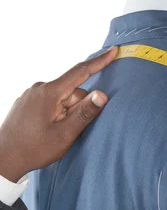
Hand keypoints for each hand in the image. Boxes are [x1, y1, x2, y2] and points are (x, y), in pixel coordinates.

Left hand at [0, 46, 117, 182]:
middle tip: (66, 130)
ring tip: (53, 132)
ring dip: (65, 112)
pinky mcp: (27, 101)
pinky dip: (55, 113)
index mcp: (50, 92)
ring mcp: (31, 94)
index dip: (99, 62)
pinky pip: (50, 102)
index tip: (113, 50)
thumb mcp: (65, 134)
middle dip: (77, 108)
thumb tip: (102, 94)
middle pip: (72, 92)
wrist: (3, 158)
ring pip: (62, 98)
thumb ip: (85, 113)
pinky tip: (46, 129)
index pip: (80, 72)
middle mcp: (39, 88)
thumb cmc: (34, 149)